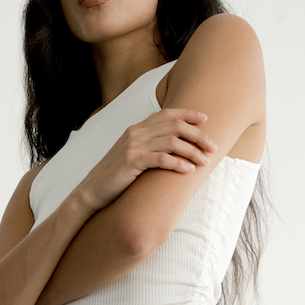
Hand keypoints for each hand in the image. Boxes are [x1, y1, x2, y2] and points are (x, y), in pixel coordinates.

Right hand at [75, 107, 216, 215]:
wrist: (91, 191)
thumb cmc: (114, 176)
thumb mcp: (130, 154)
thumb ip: (146, 142)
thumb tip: (164, 134)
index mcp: (136, 128)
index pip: (167, 114)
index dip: (188, 114)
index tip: (206, 119)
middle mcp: (135, 133)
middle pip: (174, 126)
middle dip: (197, 135)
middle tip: (213, 146)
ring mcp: (132, 147)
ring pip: (171, 141)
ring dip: (192, 151)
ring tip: (205, 162)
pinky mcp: (131, 162)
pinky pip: (160, 159)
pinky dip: (178, 163)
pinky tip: (188, 170)